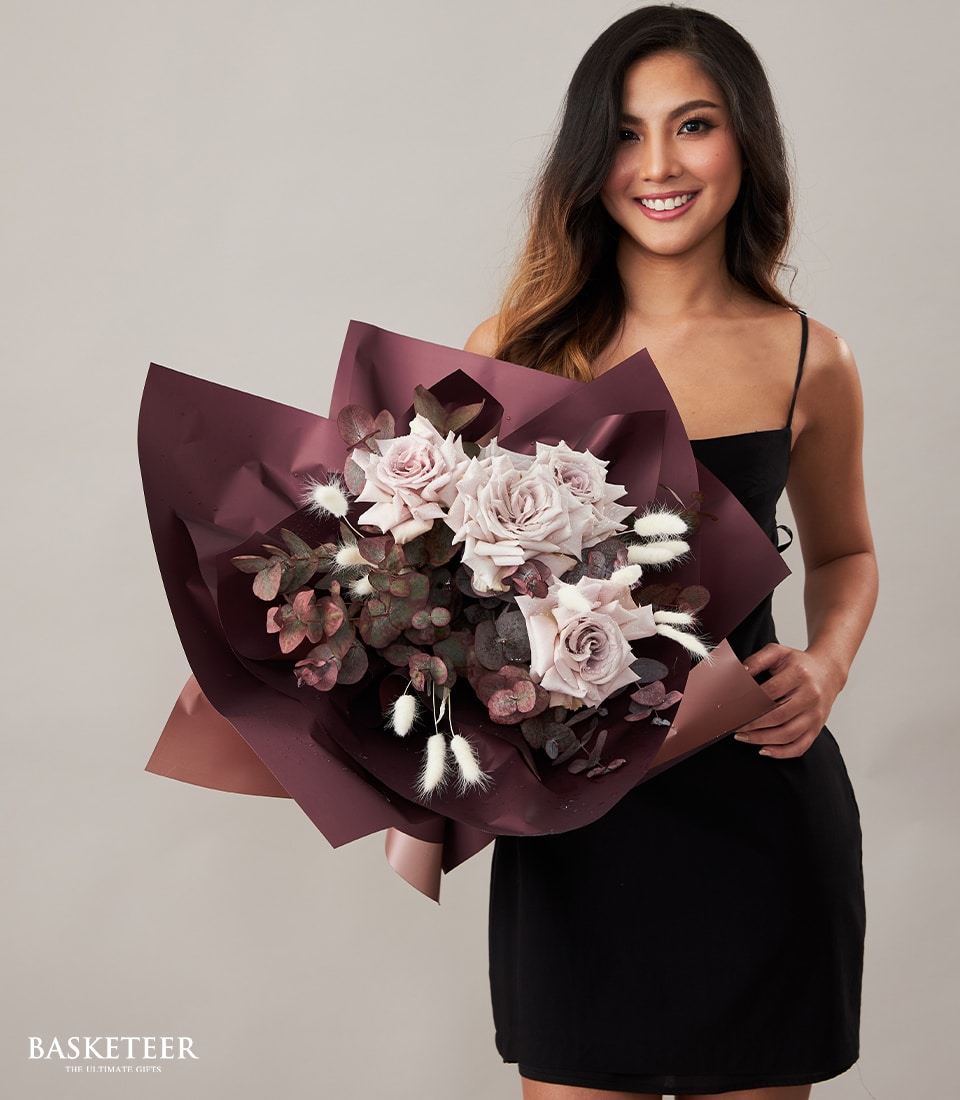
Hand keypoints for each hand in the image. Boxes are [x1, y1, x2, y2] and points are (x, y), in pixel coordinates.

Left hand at [734, 643, 841, 758]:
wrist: (828, 672)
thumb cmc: (799, 663)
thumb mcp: (778, 652)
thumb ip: (757, 660)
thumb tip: (740, 674)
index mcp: (800, 674)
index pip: (770, 692)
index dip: (749, 702)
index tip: (733, 708)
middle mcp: (810, 696)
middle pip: (778, 716)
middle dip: (752, 724)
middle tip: (734, 726)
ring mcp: (815, 714)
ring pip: (788, 734)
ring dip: (762, 739)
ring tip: (743, 737)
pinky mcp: (817, 728)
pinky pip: (800, 746)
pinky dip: (782, 752)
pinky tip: (764, 749)